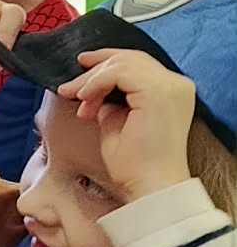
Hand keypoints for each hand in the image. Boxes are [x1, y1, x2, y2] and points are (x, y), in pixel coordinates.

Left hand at [56, 48, 195, 201]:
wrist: (149, 187)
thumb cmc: (136, 166)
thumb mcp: (117, 124)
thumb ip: (110, 103)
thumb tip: (94, 92)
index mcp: (171, 92)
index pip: (138, 65)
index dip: (106, 65)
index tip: (80, 76)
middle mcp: (176, 85)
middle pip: (131, 58)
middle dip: (96, 67)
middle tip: (69, 83)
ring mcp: (170, 86)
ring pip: (123, 63)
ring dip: (92, 79)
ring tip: (74, 97)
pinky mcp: (158, 91)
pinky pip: (119, 72)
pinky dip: (96, 82)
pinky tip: (84, 98)